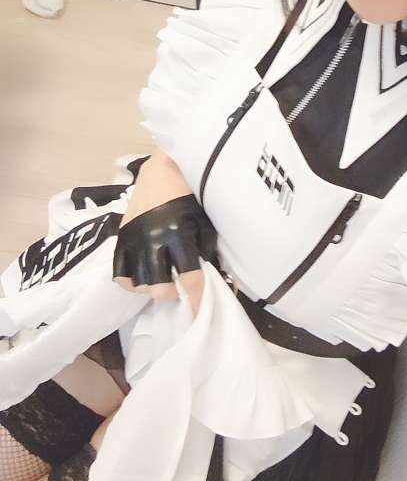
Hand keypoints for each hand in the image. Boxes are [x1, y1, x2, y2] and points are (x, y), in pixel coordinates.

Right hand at [113, 194, 216, 315]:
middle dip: (170, 293)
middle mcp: (154, 238)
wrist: (163, 169)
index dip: (196, 297)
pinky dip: (129, 281)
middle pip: (158, 285)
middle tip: (177, 287)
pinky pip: (118, 270)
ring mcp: (134, 238)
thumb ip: (207, 249)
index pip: (189, 276)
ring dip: (151, 287)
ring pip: (138, 281)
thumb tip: (215, 277)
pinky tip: (141, 277)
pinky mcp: (122, 235)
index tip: (200, 311)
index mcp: (178, 233)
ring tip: (161, 280)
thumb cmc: (190, 195)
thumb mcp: (205, 220)